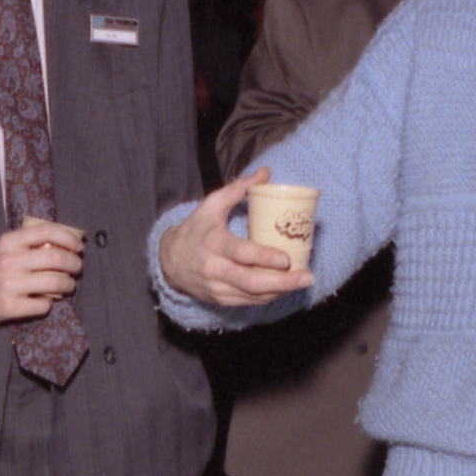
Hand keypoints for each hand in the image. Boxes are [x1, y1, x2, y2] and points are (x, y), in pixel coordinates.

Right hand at [0, 216, 84, 324]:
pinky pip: (43, 305)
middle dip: (74, 263)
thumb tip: (65, 243)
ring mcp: (8, 284)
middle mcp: (8, 261)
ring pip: (54, 282)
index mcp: (9, 242)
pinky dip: (49, 303)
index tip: (78, 246)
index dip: (68, 237)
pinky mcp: (8, 306)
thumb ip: (29, 243)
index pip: (46, 231)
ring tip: (68, 285)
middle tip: (77, 267)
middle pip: (56, 258)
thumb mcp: (4, 248)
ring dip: (68, 284)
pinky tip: (44, 301)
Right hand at [159, 169, 314, 308]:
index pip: (240, 253)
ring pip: (252, 296)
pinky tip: (285, 288)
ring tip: (302, 282)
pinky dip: (269, 297)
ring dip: (280, 291)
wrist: (169, 261)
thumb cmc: (196, 229)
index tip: (286, 258)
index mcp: (213, 243)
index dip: (264, 258)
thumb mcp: (212, 205)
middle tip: (307, 277)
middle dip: (282, 282)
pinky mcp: (220, 300)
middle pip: (250, 282)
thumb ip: (239, 189)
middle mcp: (214, 269)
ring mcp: (216, 288)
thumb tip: (266, 172)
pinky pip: (248, 302)